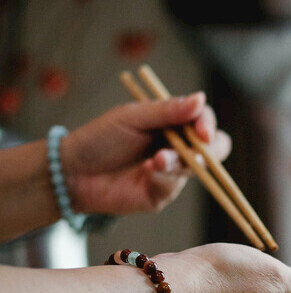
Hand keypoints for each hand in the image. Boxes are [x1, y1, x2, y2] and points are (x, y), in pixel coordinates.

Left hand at [62, 93, 230, 214]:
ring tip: (157, 160)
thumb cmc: (100, 139)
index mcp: (171, 124)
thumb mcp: (133, 117)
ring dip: (180, 162)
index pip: (204, 121)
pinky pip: (175, 185)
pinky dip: (163, 177)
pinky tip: (146, 172)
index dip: (208, 124)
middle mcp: (177, 148)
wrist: (74, 171)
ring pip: (197, 168)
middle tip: (195, 149)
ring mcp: (172, 172)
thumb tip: (201, 98)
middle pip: (214, 149)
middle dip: (208, 149)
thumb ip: (167, 110)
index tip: (202, 131)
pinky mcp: (162, 193)